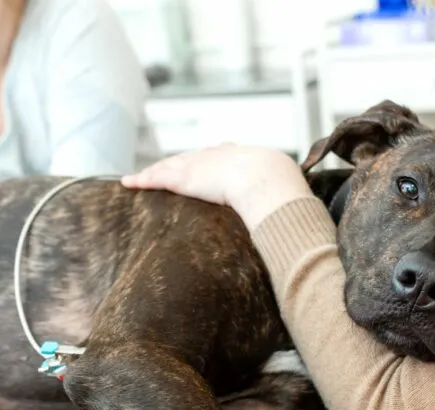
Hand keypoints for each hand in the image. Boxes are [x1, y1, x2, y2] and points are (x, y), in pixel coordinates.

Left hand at [121, 144, 313, 229]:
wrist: (270, 185)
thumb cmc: (286, 195)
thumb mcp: (292, 198)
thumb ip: (291, 212)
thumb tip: (305, 229)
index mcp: (249, 157)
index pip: (224, 156)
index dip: (213, 161)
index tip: (206, 164)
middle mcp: (222, 155)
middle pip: (195, 157)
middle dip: (181, 163)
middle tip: (169, 169)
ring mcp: (203, 164)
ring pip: (173, 165)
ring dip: (156, 171)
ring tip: (141, 178)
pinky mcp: (185, 176)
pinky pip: (159, 176)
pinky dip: (143, 179)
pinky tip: (129, 183)